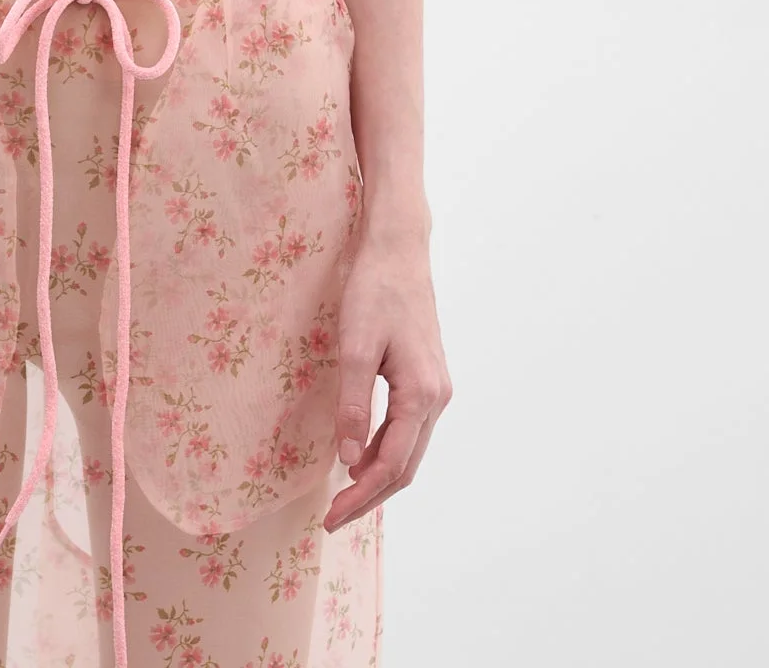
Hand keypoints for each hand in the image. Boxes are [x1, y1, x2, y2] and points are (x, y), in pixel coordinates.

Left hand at [323, 226, 450, 533]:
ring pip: (409, 450)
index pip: (391, 465)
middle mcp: (437, 398)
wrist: (398, 249)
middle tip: (333, 518)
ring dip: (377, 475)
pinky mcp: (427, 378)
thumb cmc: (375, 290)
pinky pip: (408, 430)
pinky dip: (385, 450)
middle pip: (405, 466)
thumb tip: (347, 457)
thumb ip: (353, 403)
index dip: (361, 495)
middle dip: (369, 496)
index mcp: (422, 395)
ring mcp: (436, 389)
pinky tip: (359, 454)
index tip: (331, 517)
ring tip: (342, 495)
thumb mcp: (355, 346)